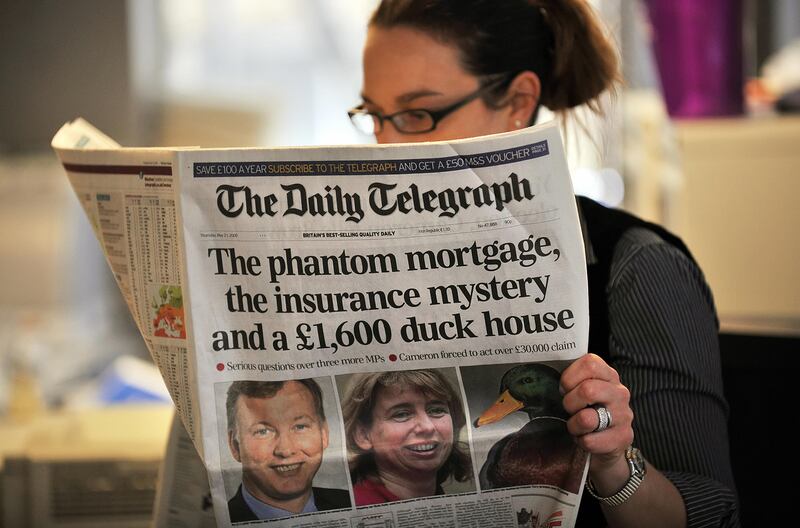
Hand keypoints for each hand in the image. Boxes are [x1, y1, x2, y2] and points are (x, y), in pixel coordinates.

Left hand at [560, 353, 633, 480]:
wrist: (607, 442)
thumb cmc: (589, 410)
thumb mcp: (582, 389)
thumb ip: (573, 379)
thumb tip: (547, 376)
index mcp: (609, 375)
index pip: (590, 364)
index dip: (570, 377)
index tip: (565, 389)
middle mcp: (620, 393)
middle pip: (587, 390)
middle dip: (569, 403)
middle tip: (570, 409)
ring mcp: (623, 415)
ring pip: (587, 419)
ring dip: (574, 425)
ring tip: (576, 426)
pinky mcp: (623, 437)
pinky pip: (590, 440)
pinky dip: (581, 441)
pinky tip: (586, 438)